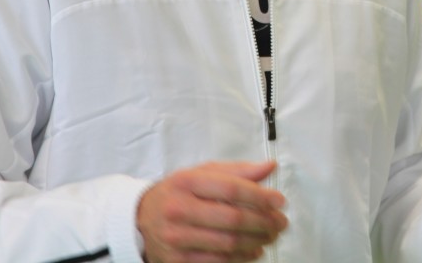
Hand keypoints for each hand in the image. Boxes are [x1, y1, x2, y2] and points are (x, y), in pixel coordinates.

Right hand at [137, 160, 286, 262]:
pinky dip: (242, 258)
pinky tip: (254, 251)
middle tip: (280, 222)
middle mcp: (178, 209)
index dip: (261, 196)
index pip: (231, 189)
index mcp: (187, 182)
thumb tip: (270, 168)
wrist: (141, 219)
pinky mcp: (177, 261)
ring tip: (271, 236)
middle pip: (233, 219)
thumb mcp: (202, 174)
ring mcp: (176, 238)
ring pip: (228, 243)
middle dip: (264, 222)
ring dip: (257, 241)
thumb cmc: (179, 193)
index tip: (279, 201)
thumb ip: (237, 171)